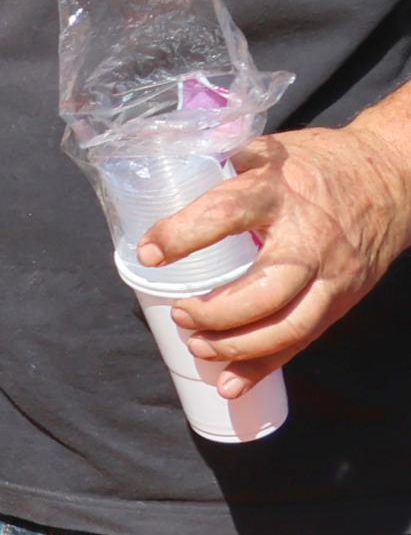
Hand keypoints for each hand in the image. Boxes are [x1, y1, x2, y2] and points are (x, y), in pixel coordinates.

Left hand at [145, 121, 410, 385]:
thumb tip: (166, 182)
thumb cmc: (320, 163)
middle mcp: (310, 239)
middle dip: (217, 313)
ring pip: (289, 326)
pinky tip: (231, 383)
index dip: (185, 234)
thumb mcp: (272, 151)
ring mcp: (331, 275)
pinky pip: (303, 340)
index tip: (149, 252)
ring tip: (198, 347)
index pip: (228, 214)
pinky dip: (265, 366)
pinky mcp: (342, 299)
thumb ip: (225, 168)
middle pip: (266, 289)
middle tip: (180, 314)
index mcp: (280, 192)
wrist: (392, 179)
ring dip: (238, 347)